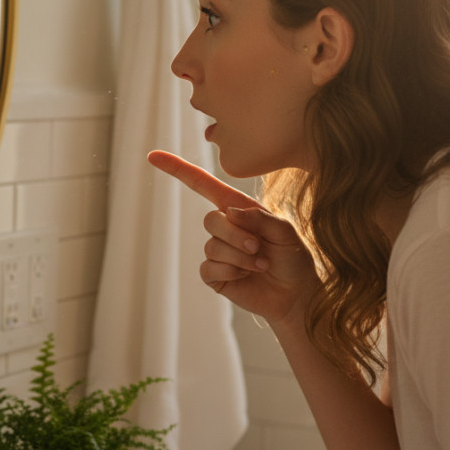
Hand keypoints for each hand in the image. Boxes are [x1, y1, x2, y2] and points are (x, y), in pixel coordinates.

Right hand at [147, 150, 318, 326]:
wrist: (296, 293)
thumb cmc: (293, 258)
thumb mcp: (284, 230)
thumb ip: (259, 217)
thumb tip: (229, 212)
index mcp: (238, 208)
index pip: (202, 184)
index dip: (177, 169)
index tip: (153, 156)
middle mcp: (224, 227)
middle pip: (210, 220)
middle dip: (235, 235)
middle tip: (258, 247)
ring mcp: (217, 252)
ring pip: (212, 247)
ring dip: (240, 257)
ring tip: (261, 264)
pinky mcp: (214, 275)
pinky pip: (208, 268)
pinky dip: (231, 272)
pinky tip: (246, 275)